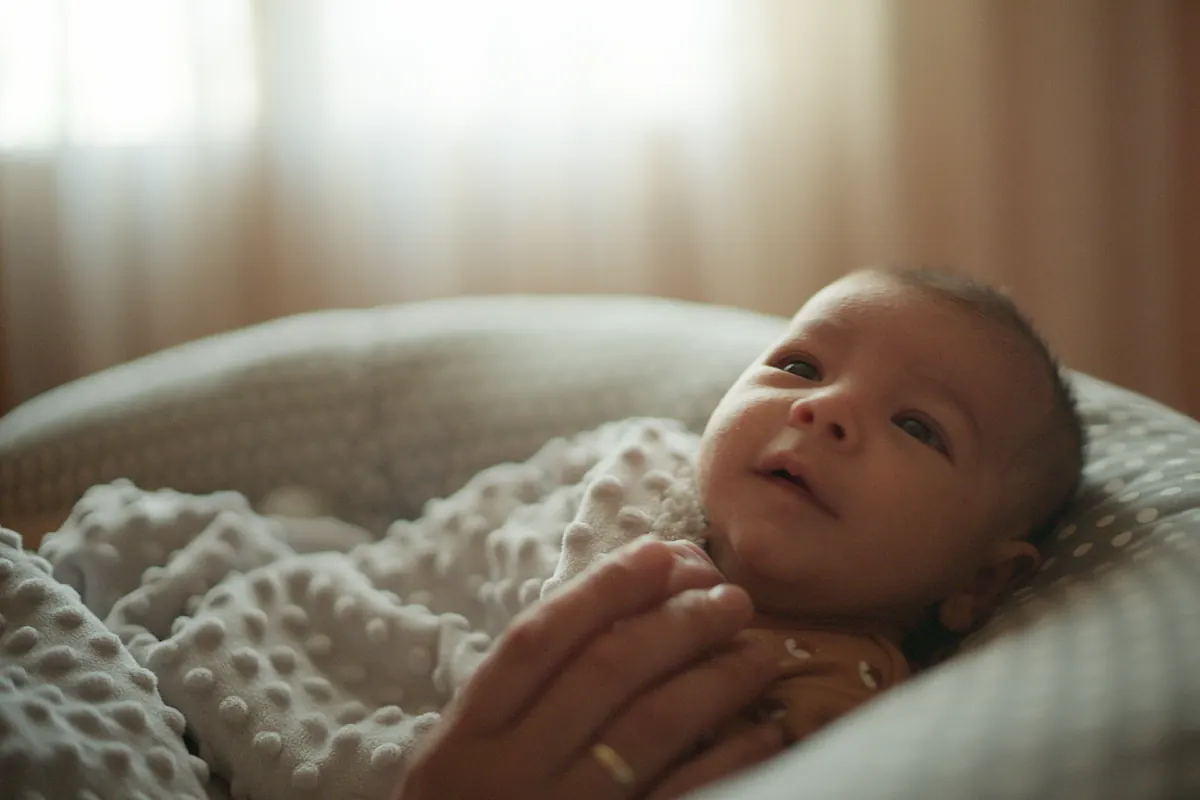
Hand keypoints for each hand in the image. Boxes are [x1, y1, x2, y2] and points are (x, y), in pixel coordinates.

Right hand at [398, 538, 784, 799]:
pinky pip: (685, 799)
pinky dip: (731, 759)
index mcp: (465, 741)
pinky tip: (766, 730)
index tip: (660, 553)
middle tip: (729, 595)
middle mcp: (509, 778)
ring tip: (759, 649)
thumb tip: (620, 610)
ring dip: (715, 679)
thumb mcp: (465, 763)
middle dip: (675, 622)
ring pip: (650, 729)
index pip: (537, 641)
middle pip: (603, 673)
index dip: (602, 589)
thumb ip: (518, 700)